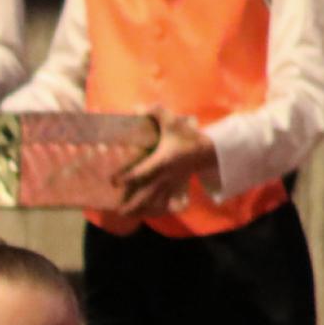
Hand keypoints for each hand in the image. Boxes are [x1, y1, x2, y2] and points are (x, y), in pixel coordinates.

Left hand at [114, 107, 215, 221]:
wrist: (210, 149)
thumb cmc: (187, 135)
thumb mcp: (172, 121)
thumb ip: (155, 112)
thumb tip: (136, 108)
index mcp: (162, 161)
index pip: (141, 173)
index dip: (126, 178)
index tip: (113, 181)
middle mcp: (165, 176)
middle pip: (147, 196)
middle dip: (133, 205)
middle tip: (118, 210)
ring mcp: (172, 185)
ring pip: (156, 204)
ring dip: (143, 211)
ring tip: (128, 216)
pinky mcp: (178, 189)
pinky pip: (170, 205)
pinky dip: (161, 211)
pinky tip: (151, 214)